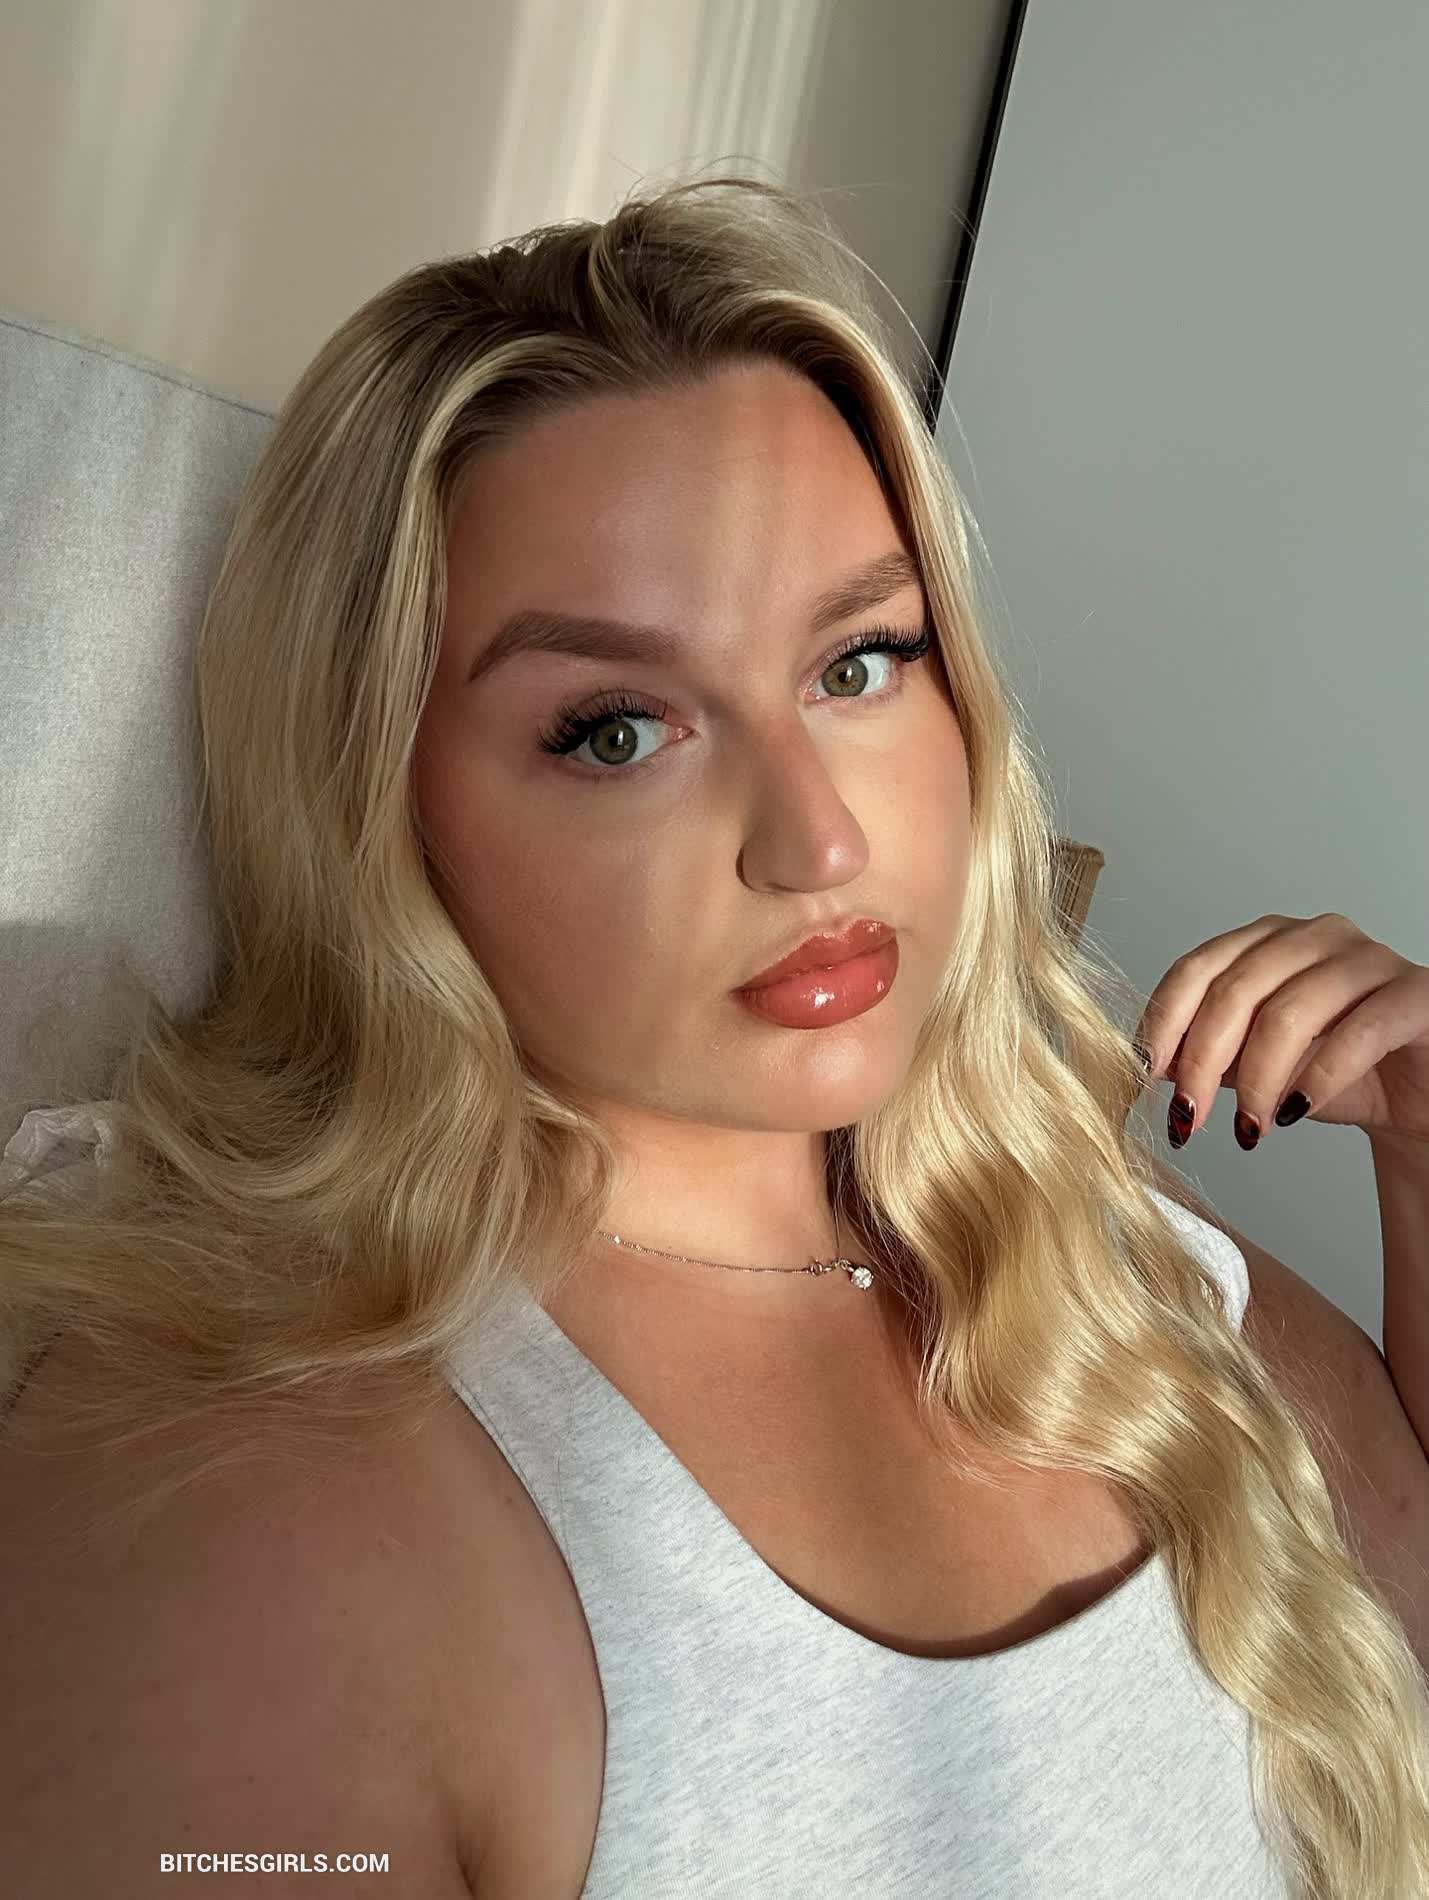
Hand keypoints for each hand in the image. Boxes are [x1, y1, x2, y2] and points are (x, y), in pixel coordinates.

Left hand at [1134, 912, 1428, 1153]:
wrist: (1417, 1100)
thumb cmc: (1339, 1074)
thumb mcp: (1258, 1067)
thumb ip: (1209, 1056)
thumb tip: (1152, 1064)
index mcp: (1268, 941)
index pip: (1197, 968)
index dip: (1164, 1022)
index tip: (1143, 1074)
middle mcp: (1315, 936)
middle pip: (1236, 989)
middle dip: (1202, 1061)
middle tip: (1189, 1118)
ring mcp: (1369, 959)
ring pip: (1290, 1012)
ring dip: (1258, 1080)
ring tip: (1249, 1128)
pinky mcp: (1416, 993)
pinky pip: (1359, 1031)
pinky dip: (1319, 1078)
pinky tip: (1298, 1112)